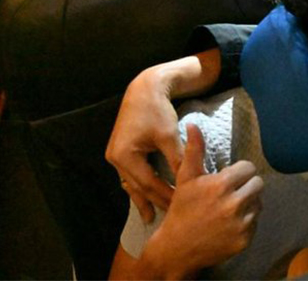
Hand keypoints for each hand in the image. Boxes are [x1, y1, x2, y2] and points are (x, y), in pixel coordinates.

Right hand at [107, 67, 183, 221]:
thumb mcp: (169, 135)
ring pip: (132, 183)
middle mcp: (115, 158)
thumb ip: (177, 159)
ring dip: (142, 198)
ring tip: (150, 218)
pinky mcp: (120, 151)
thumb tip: (192, 180)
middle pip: (138, 186)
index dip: (165, 195)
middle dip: (153, 201)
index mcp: (124, 156)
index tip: (181, 207)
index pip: (148, 183)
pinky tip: (141, 197)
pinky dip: (138, 186)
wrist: (145, 88)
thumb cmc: (157, 109)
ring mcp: (115, 155)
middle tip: (169, 219)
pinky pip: (130, 175)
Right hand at [140, 124, 263, 277]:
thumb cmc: (181, 209)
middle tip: (231, 193)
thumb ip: (194, 151)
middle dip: (246, 186)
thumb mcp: (186, 179)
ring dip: (248, 204)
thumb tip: (194, 125)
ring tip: (229, 208)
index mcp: (221, 185)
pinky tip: (230, 224)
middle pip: (258, 184)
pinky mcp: (245, 239)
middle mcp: (234, 204)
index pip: (249, 168)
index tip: (229, 179)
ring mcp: (241, 224)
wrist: (176, 248)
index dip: (239, 172)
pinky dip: (246, 222)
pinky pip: (256, 222)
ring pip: (259, 203)